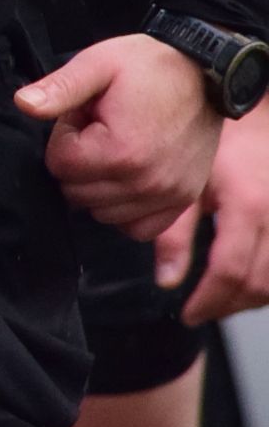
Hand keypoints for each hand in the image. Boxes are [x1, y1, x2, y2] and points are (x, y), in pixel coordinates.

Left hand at [20, 34, 218, 239]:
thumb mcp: (98, 64)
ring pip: (101, 213)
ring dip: (99, 186)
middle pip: (76, 192)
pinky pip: (138, 228)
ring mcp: (168, 196)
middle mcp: (146, 182)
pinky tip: (125, 180)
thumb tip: (23, 104)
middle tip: (101, 131)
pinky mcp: (183, 201)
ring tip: (117, 148)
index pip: (59, 164)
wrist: (205, 73)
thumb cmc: (150, 66)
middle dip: (79, 162)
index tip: (85, 117)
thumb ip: (59, 89)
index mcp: (121, 151)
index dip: (64, 136)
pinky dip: (124, 211)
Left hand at [161, 109, 268, 325]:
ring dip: (251, 298)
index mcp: (248, 206)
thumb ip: (174, 232)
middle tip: (200, 311)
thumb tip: (167, 278)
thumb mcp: (187, 182)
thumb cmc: (219, 141)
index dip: (210, 300)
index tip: (188, 312)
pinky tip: (246, 281)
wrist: (256, 113)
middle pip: (261, 284)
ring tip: (220, 301)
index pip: (232, 272)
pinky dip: (267, 280)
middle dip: (229, 305)